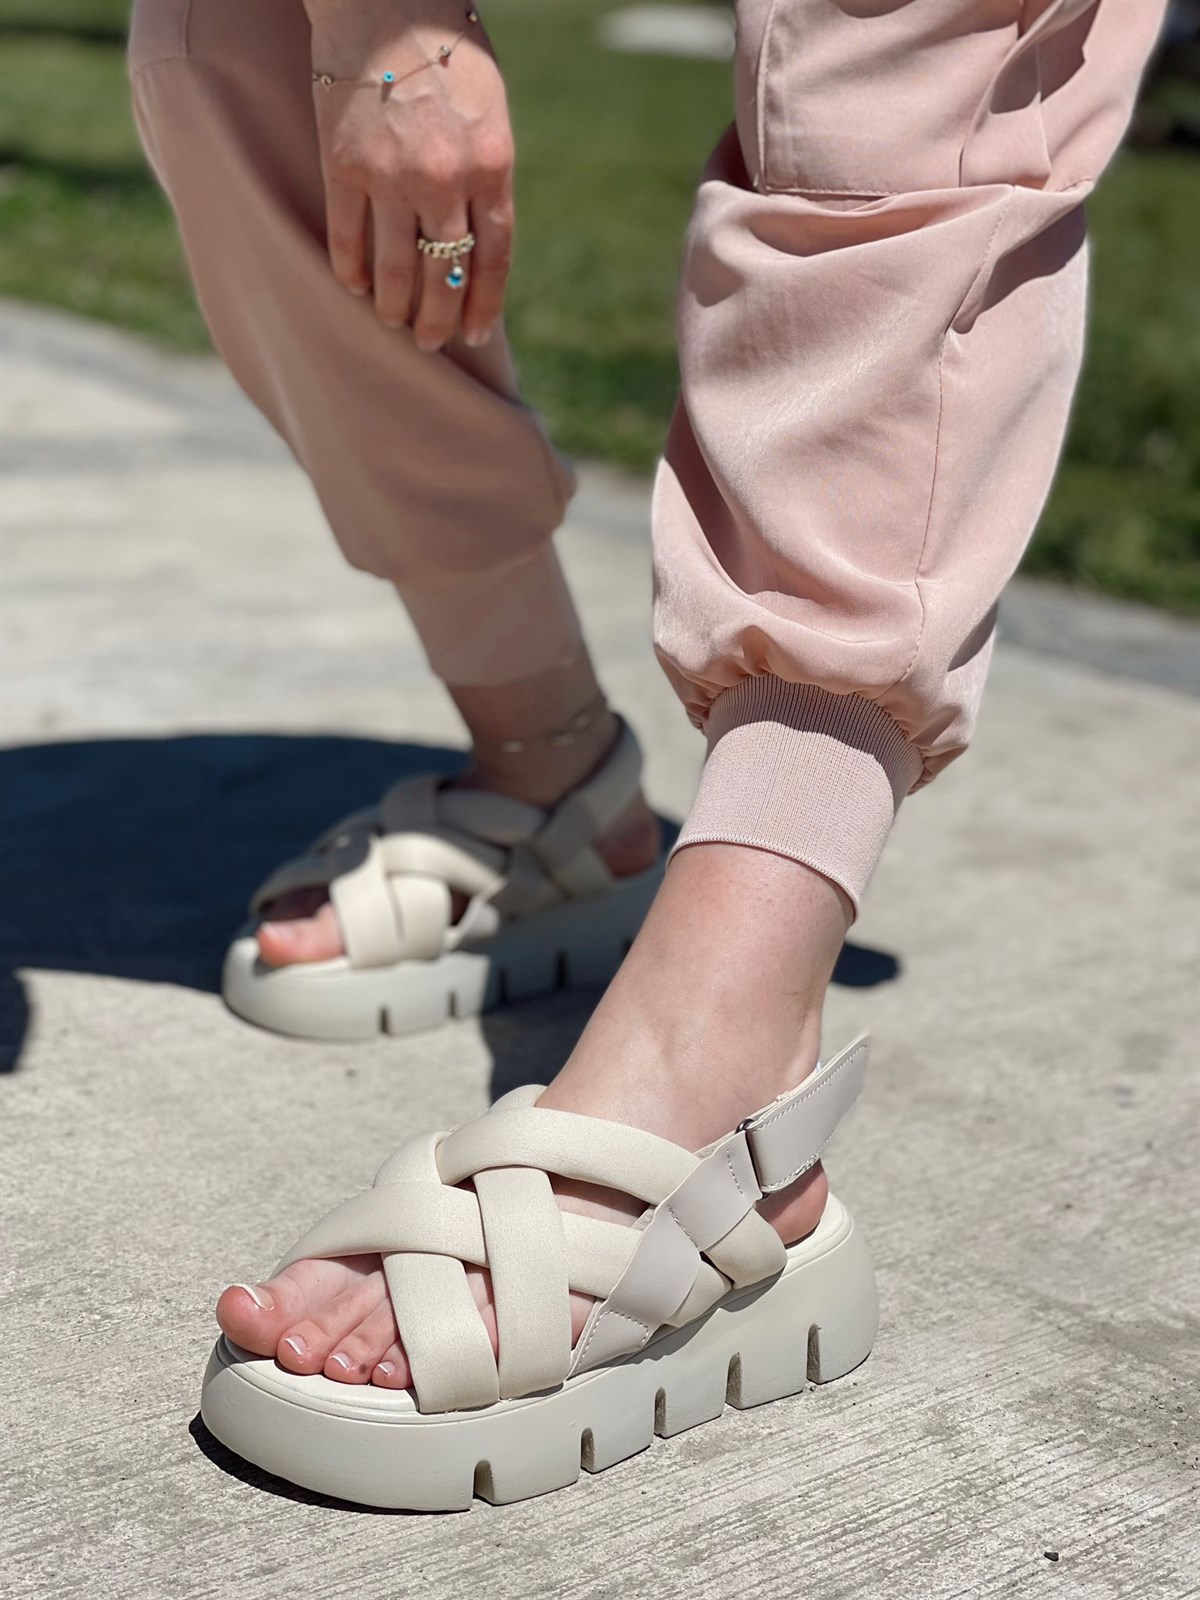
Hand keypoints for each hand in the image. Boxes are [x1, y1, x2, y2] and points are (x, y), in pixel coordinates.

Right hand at [305, 0, 513, 350]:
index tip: (473, 335)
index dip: (482, 305)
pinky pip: (348, 238)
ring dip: (394, 307)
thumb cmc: (445, 51)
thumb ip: (488, 173)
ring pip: (396, 269)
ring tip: (391, 322)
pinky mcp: (343, 165)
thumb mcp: (489, 112)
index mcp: (493, 166)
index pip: (494, 260)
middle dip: (437, 320)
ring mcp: (393, 175)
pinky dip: (350, 270)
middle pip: (446, 276)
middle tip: (428, 341)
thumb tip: (481, 238)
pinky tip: (354, 286)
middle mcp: (446, 179)